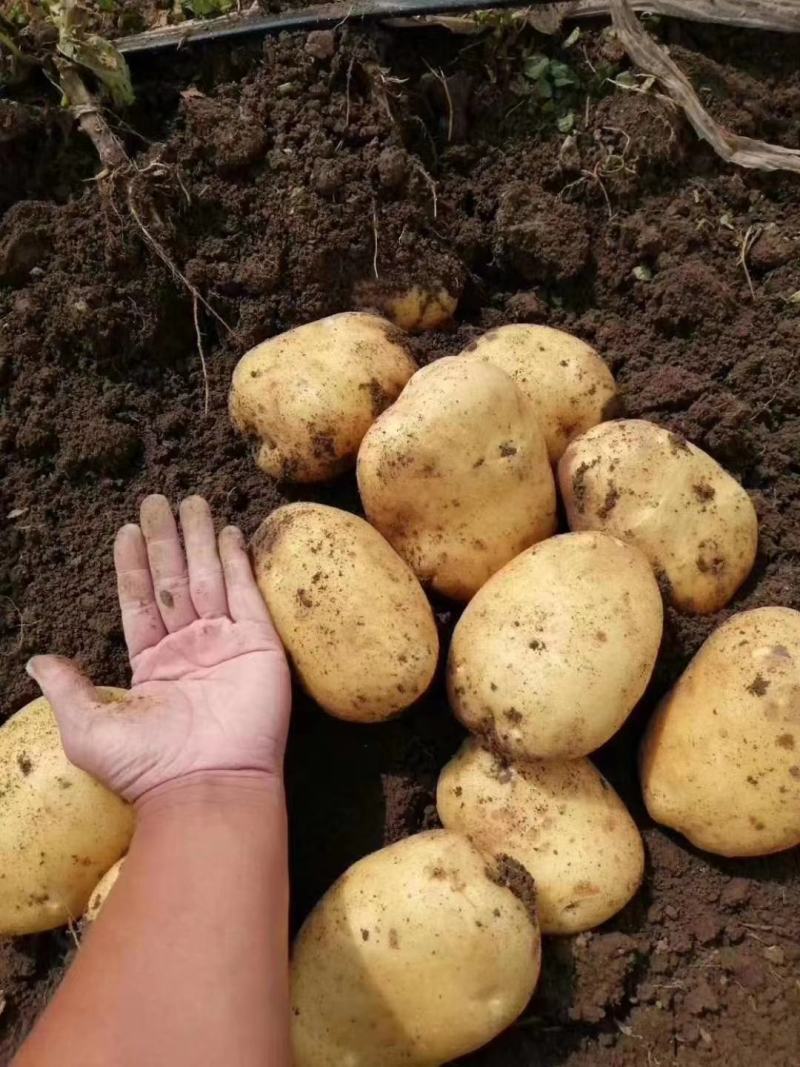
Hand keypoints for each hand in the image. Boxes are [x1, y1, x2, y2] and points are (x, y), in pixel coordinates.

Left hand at [25, 495, 290, 803]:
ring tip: (191, 501)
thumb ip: (67, 687)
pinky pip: (246, 595)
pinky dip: (238, 563)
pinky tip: (229, 533)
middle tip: (158, 500)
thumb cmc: (146, 764)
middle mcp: (189, 649)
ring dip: (200, 539)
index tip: (126, 530)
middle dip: (167, 540)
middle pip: (174, 581)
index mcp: (152, 665)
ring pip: (208, 579)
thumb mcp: (88, 729)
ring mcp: (225, 644)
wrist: (207, 785)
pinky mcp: (259, 645)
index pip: (140, 603)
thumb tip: (37, 659)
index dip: (133, 567)